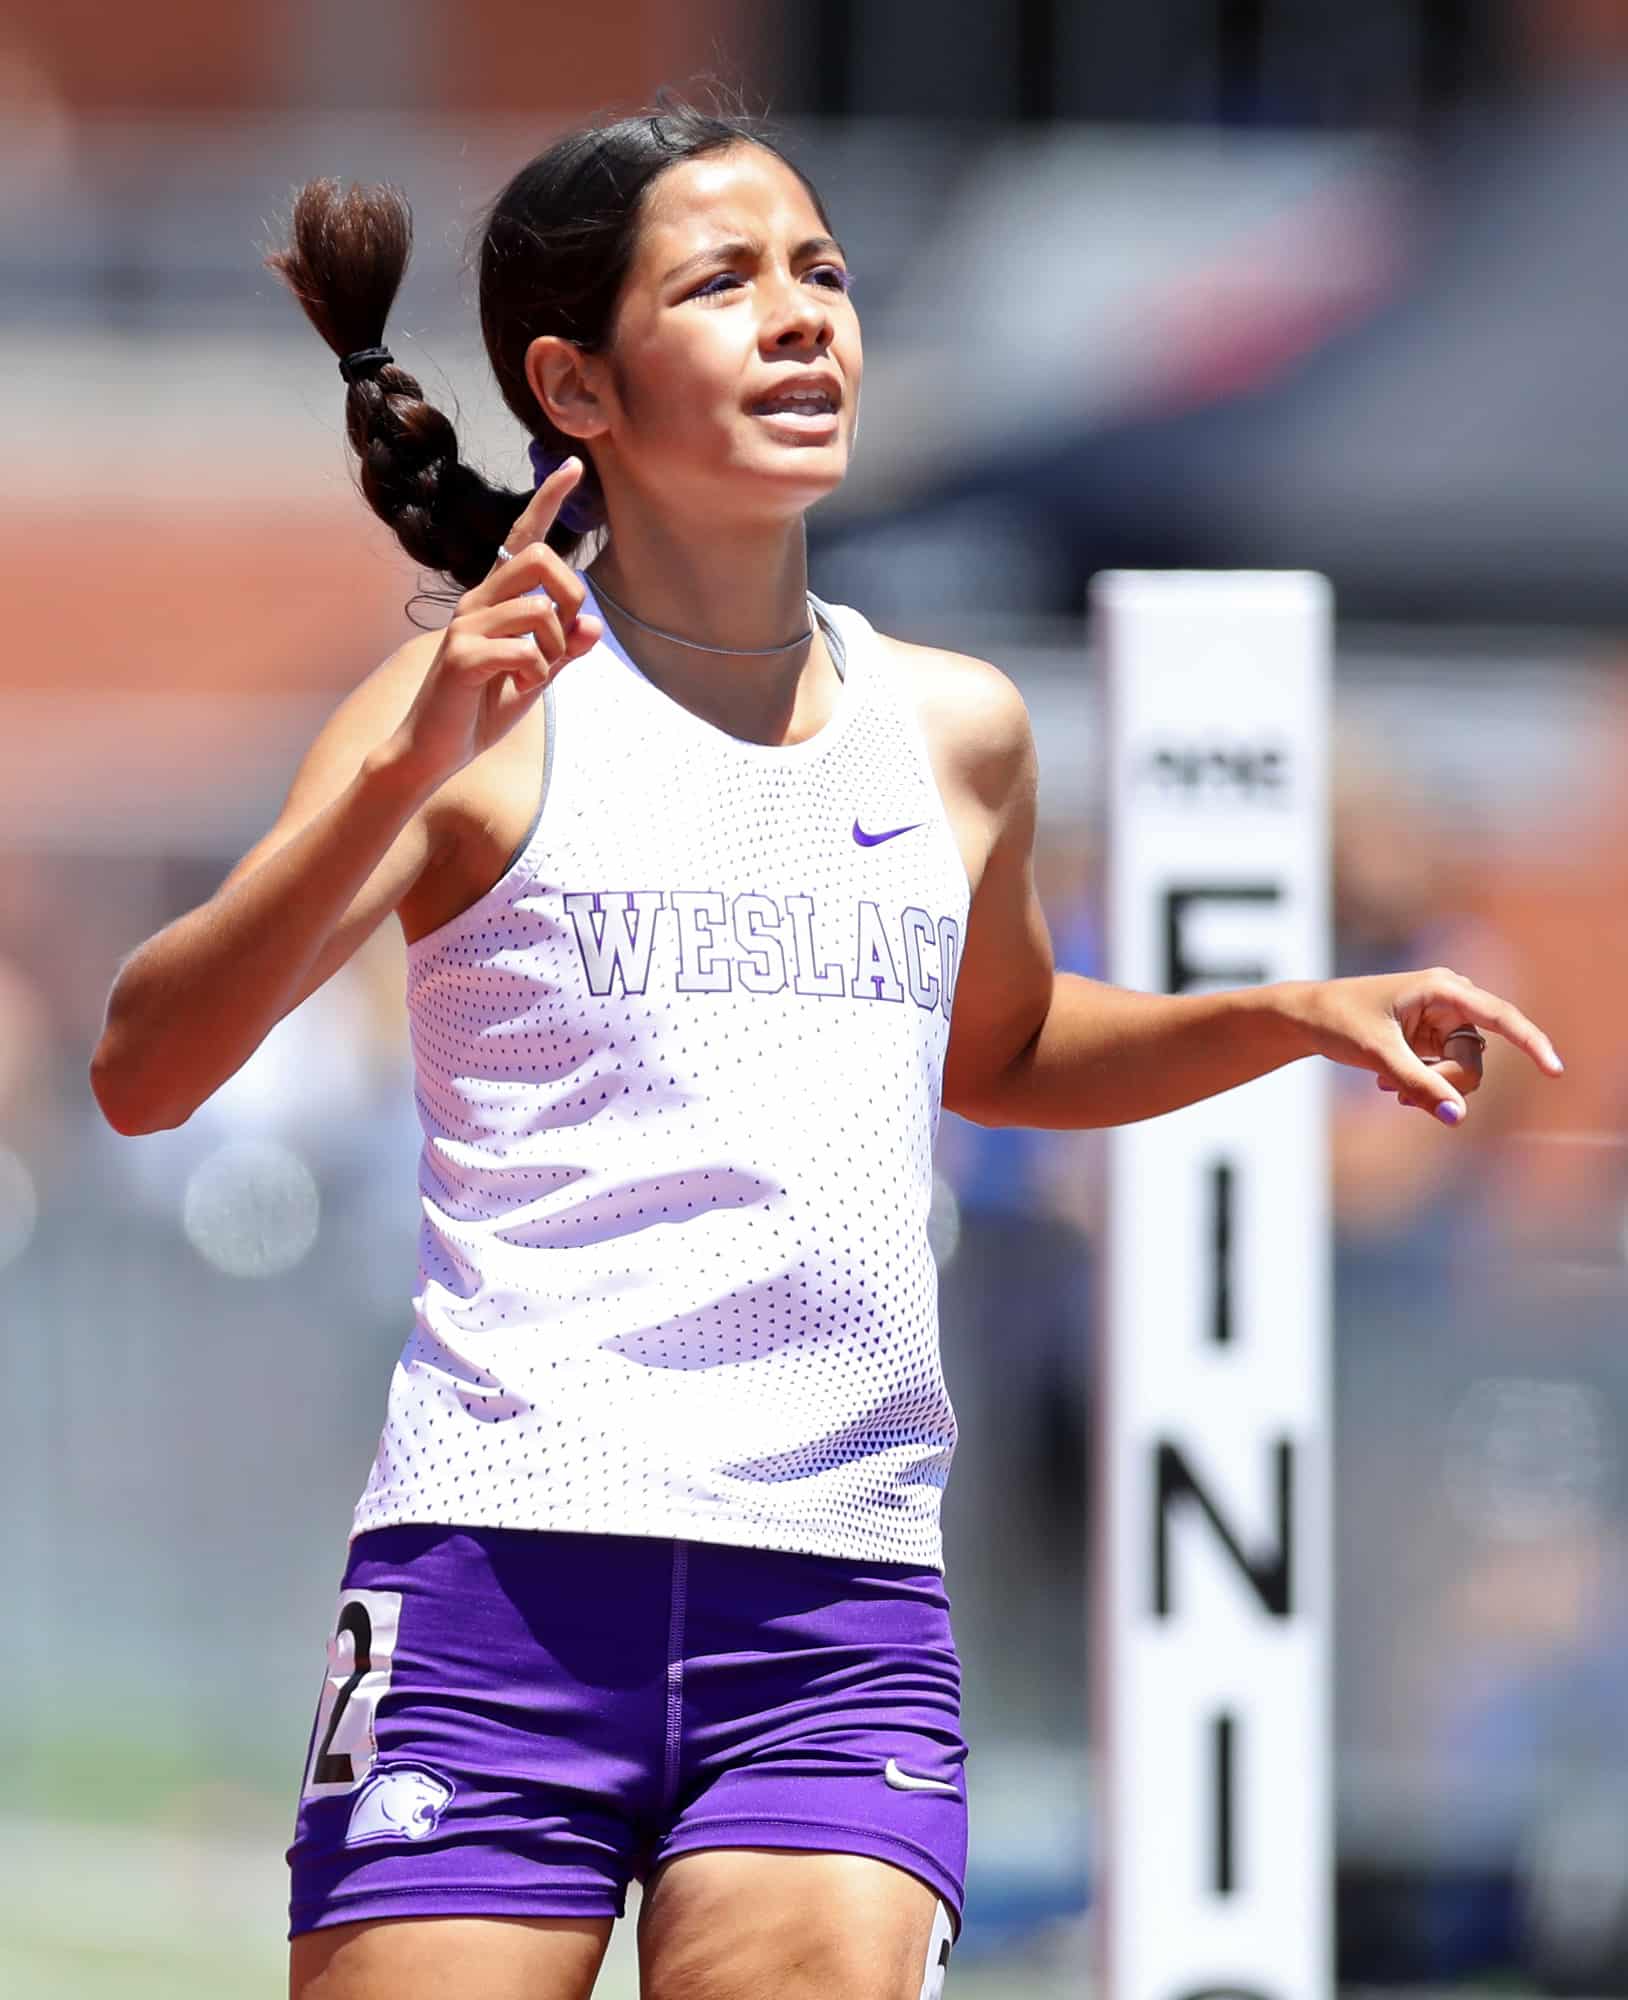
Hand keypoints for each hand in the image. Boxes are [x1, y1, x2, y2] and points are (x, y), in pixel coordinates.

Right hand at [389, 458, 601, 786]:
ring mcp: (466, 625)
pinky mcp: (462, 656)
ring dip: (555, 650)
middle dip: (573, 598)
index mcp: (495, 599)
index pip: (522, 537)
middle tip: (567, 639)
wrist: (434, 752)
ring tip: (535, 675)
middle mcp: (477, 601)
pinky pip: (524, 650)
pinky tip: (518, 686)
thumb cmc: (480, 711)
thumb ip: (564, 651)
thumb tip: (594, 625)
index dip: (548, 500)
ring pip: (541, 610)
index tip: (574, 466)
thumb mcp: (535, 678)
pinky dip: (536, 674)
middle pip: (542, 559)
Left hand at [1283, 967, 1563, 1124]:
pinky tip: (1387, 1084)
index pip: (1501, 1015)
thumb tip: (1457, 1117)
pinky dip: (1423, 1085)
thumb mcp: (1377, 1055)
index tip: (1555, 1070)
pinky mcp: (1433, 1037)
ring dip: (1431, 1087)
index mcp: (1442, 988)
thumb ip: (1418, 1085)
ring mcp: (1444, 1019)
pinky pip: (1447, 1072)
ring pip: (1463, 1069)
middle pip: (1475, 1057)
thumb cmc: (1338, 1021)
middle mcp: (1451, 999)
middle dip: (1445, 1083)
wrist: (1306, 1016)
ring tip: (1387, 1088)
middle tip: (1399, 1095)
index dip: (1531, 1043)